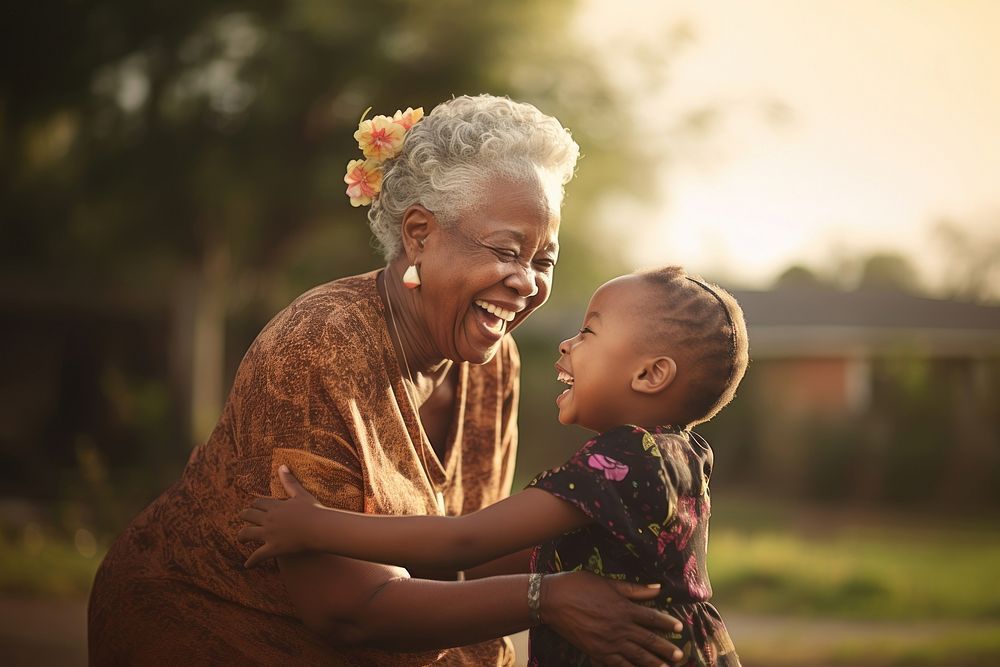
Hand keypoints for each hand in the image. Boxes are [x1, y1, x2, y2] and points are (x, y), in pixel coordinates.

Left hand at [238, 465, 325, 567]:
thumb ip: (290, 481)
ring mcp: (269, 534)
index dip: (254, 505)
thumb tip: (282, 465)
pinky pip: (257, 556)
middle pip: (248, 515)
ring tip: (240, 538)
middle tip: (243, 518)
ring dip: (242, 536)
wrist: (320, 528)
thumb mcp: (301, 494)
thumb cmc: (314, 511)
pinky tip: (247, 565)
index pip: (258, 503)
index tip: (254, 507)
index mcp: (275, 506)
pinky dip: (251, 561)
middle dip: (244, 516)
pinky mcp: (273, 548)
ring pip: (247, 534)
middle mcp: (268, 519)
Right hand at [542, 571, 683, 665]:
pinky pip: (617, 664)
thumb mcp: (608, 582)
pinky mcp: (596, 652)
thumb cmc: (579, 585)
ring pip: (636, 656)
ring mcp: (608, 642)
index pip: (652, 618)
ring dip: (652, 663)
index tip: (679, 628)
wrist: (552, 601)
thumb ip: (633, 588)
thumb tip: (657, 588)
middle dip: (665, 649)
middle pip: (648, 640)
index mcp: (624, 608)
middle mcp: (619, 628)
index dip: (667, 623)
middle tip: (679, 656)